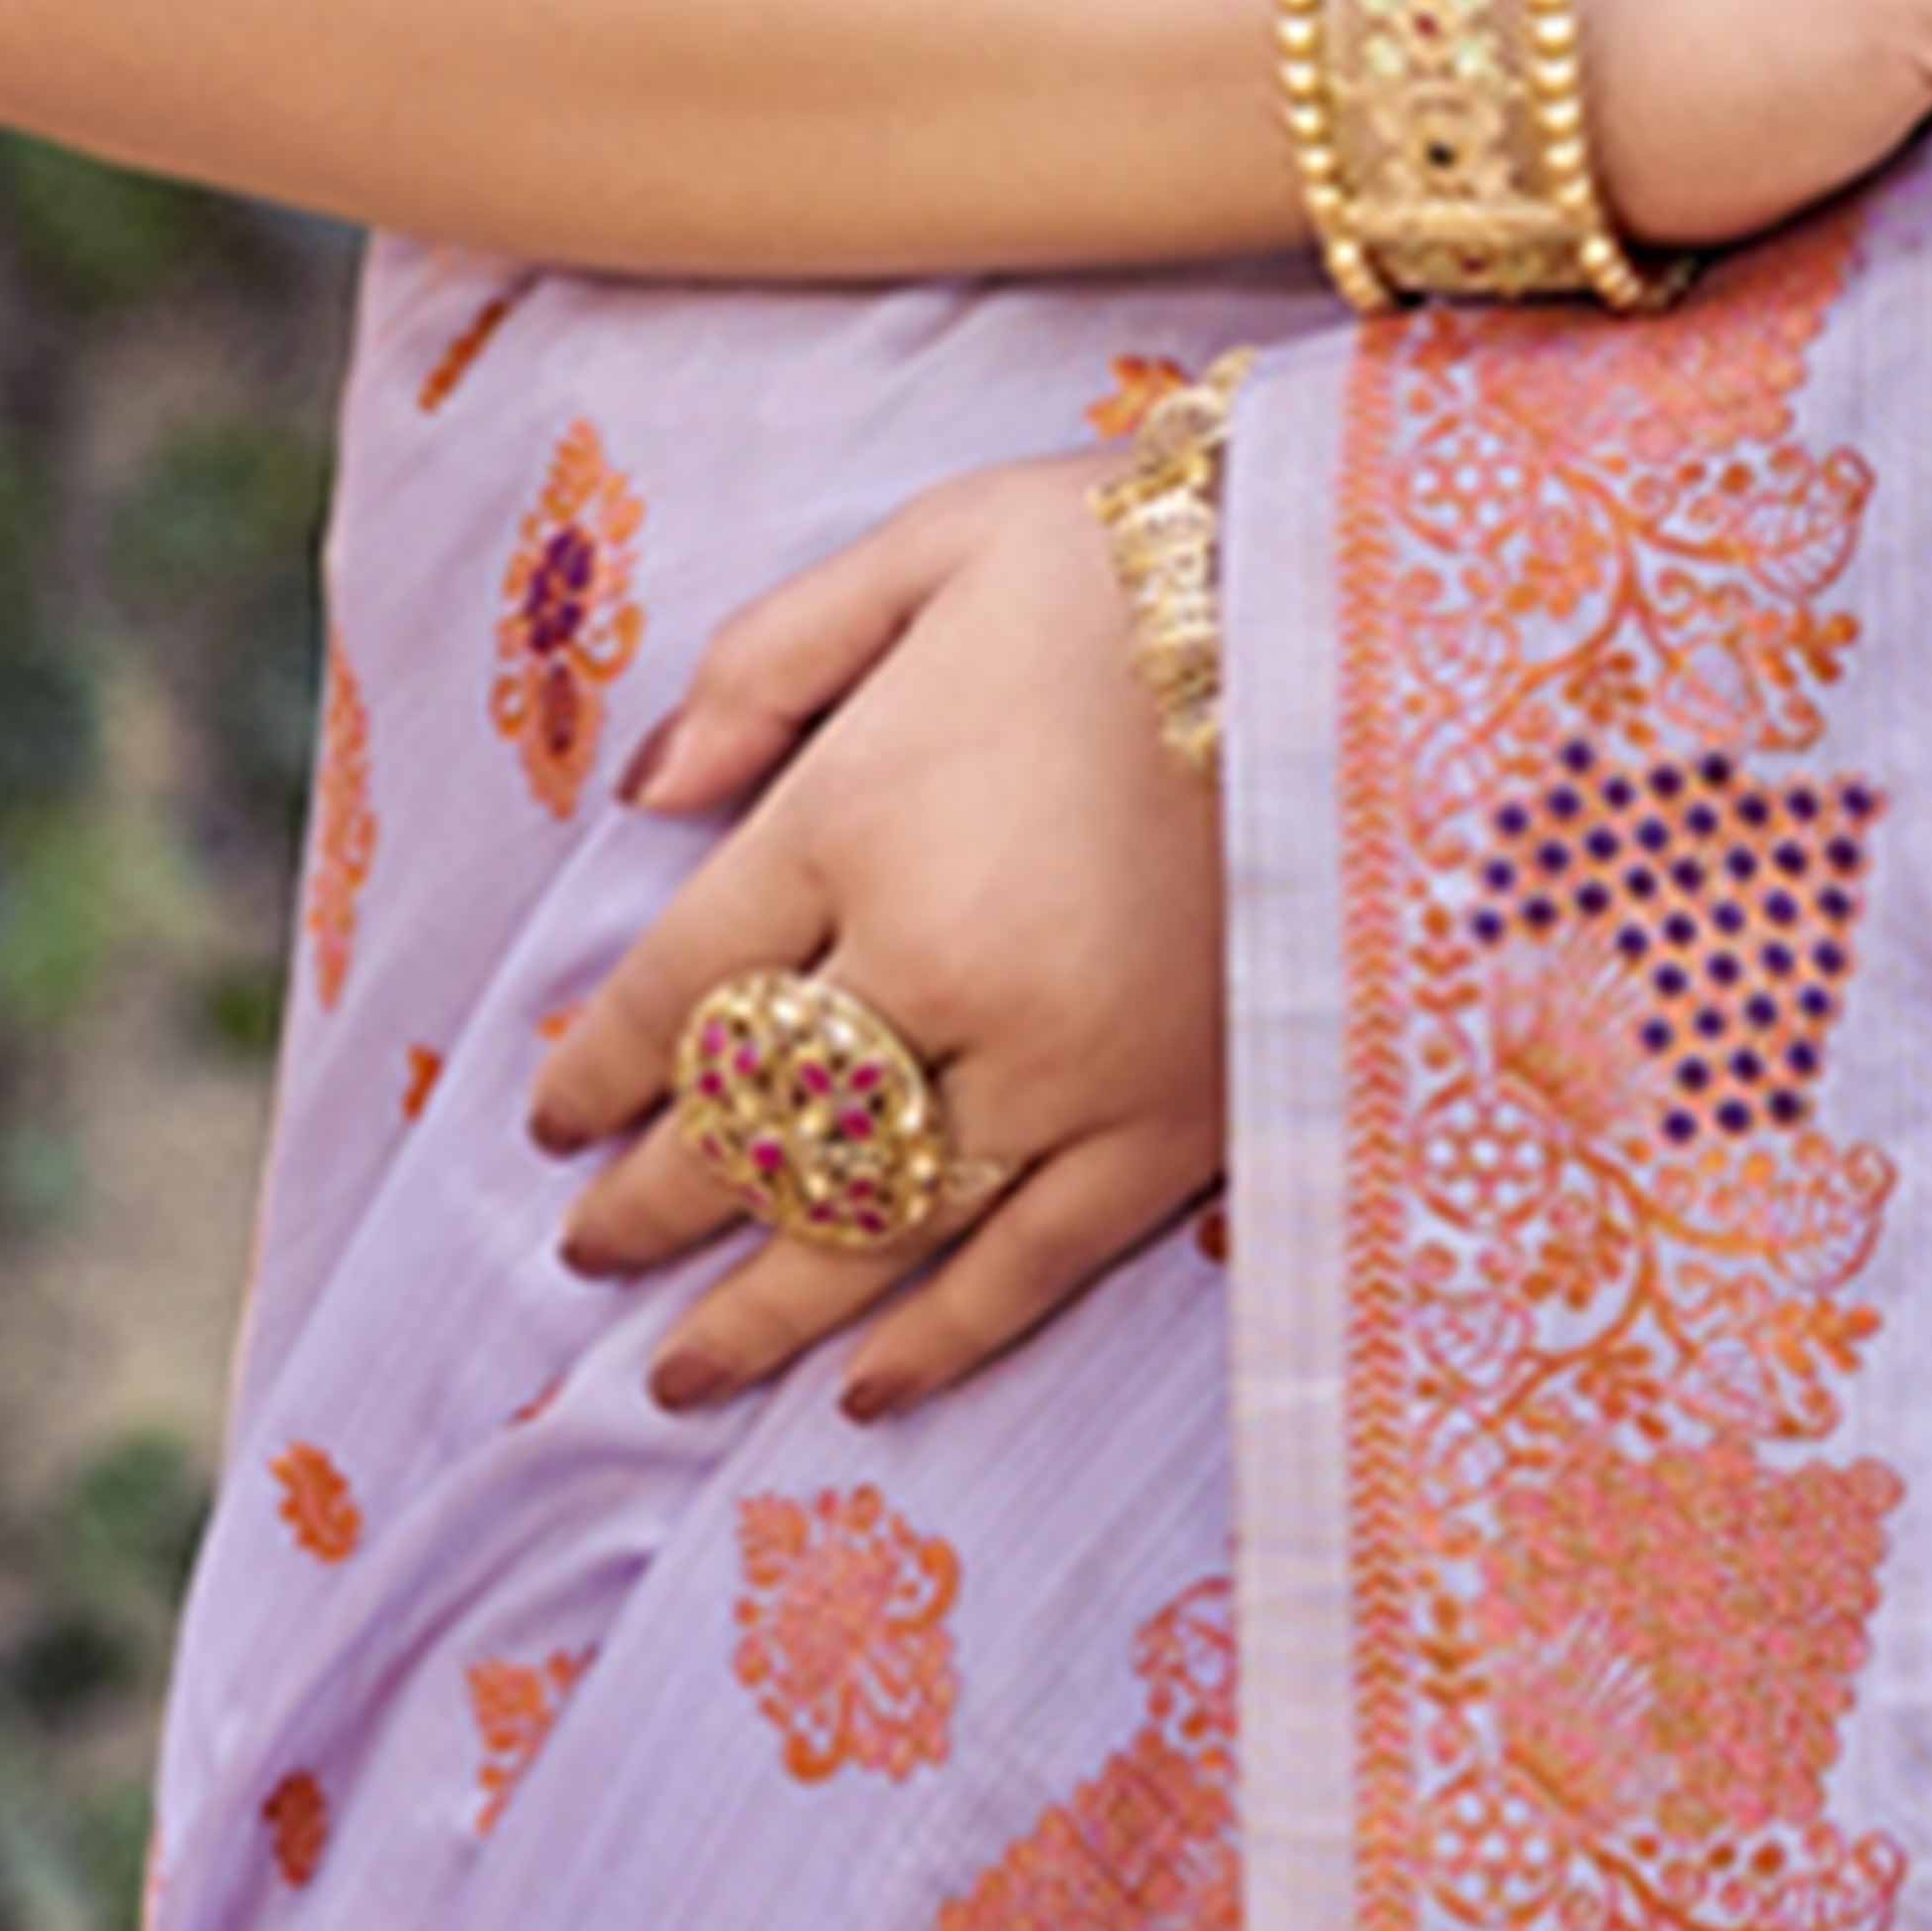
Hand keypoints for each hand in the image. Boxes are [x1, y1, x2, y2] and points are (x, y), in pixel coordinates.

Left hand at [525, 455, 1220, 1422]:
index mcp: (861, 817)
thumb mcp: (937, 543)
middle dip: (654, 1204)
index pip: (678, 989)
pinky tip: (869, 1387)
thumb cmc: (1149, 558)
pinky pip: (1033, 1265)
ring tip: (679, 1373)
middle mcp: (940, 966)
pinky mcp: (1177, 1121)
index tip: (552, 1122)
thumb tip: (650, 792)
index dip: (599, 1071)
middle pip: (755, 1124)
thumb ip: (773, 658)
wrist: (1378, 618)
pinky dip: (944, 1338)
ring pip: (872, 1226)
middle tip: (589, 1253)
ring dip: (760, 1310)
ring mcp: (1064, 1064)